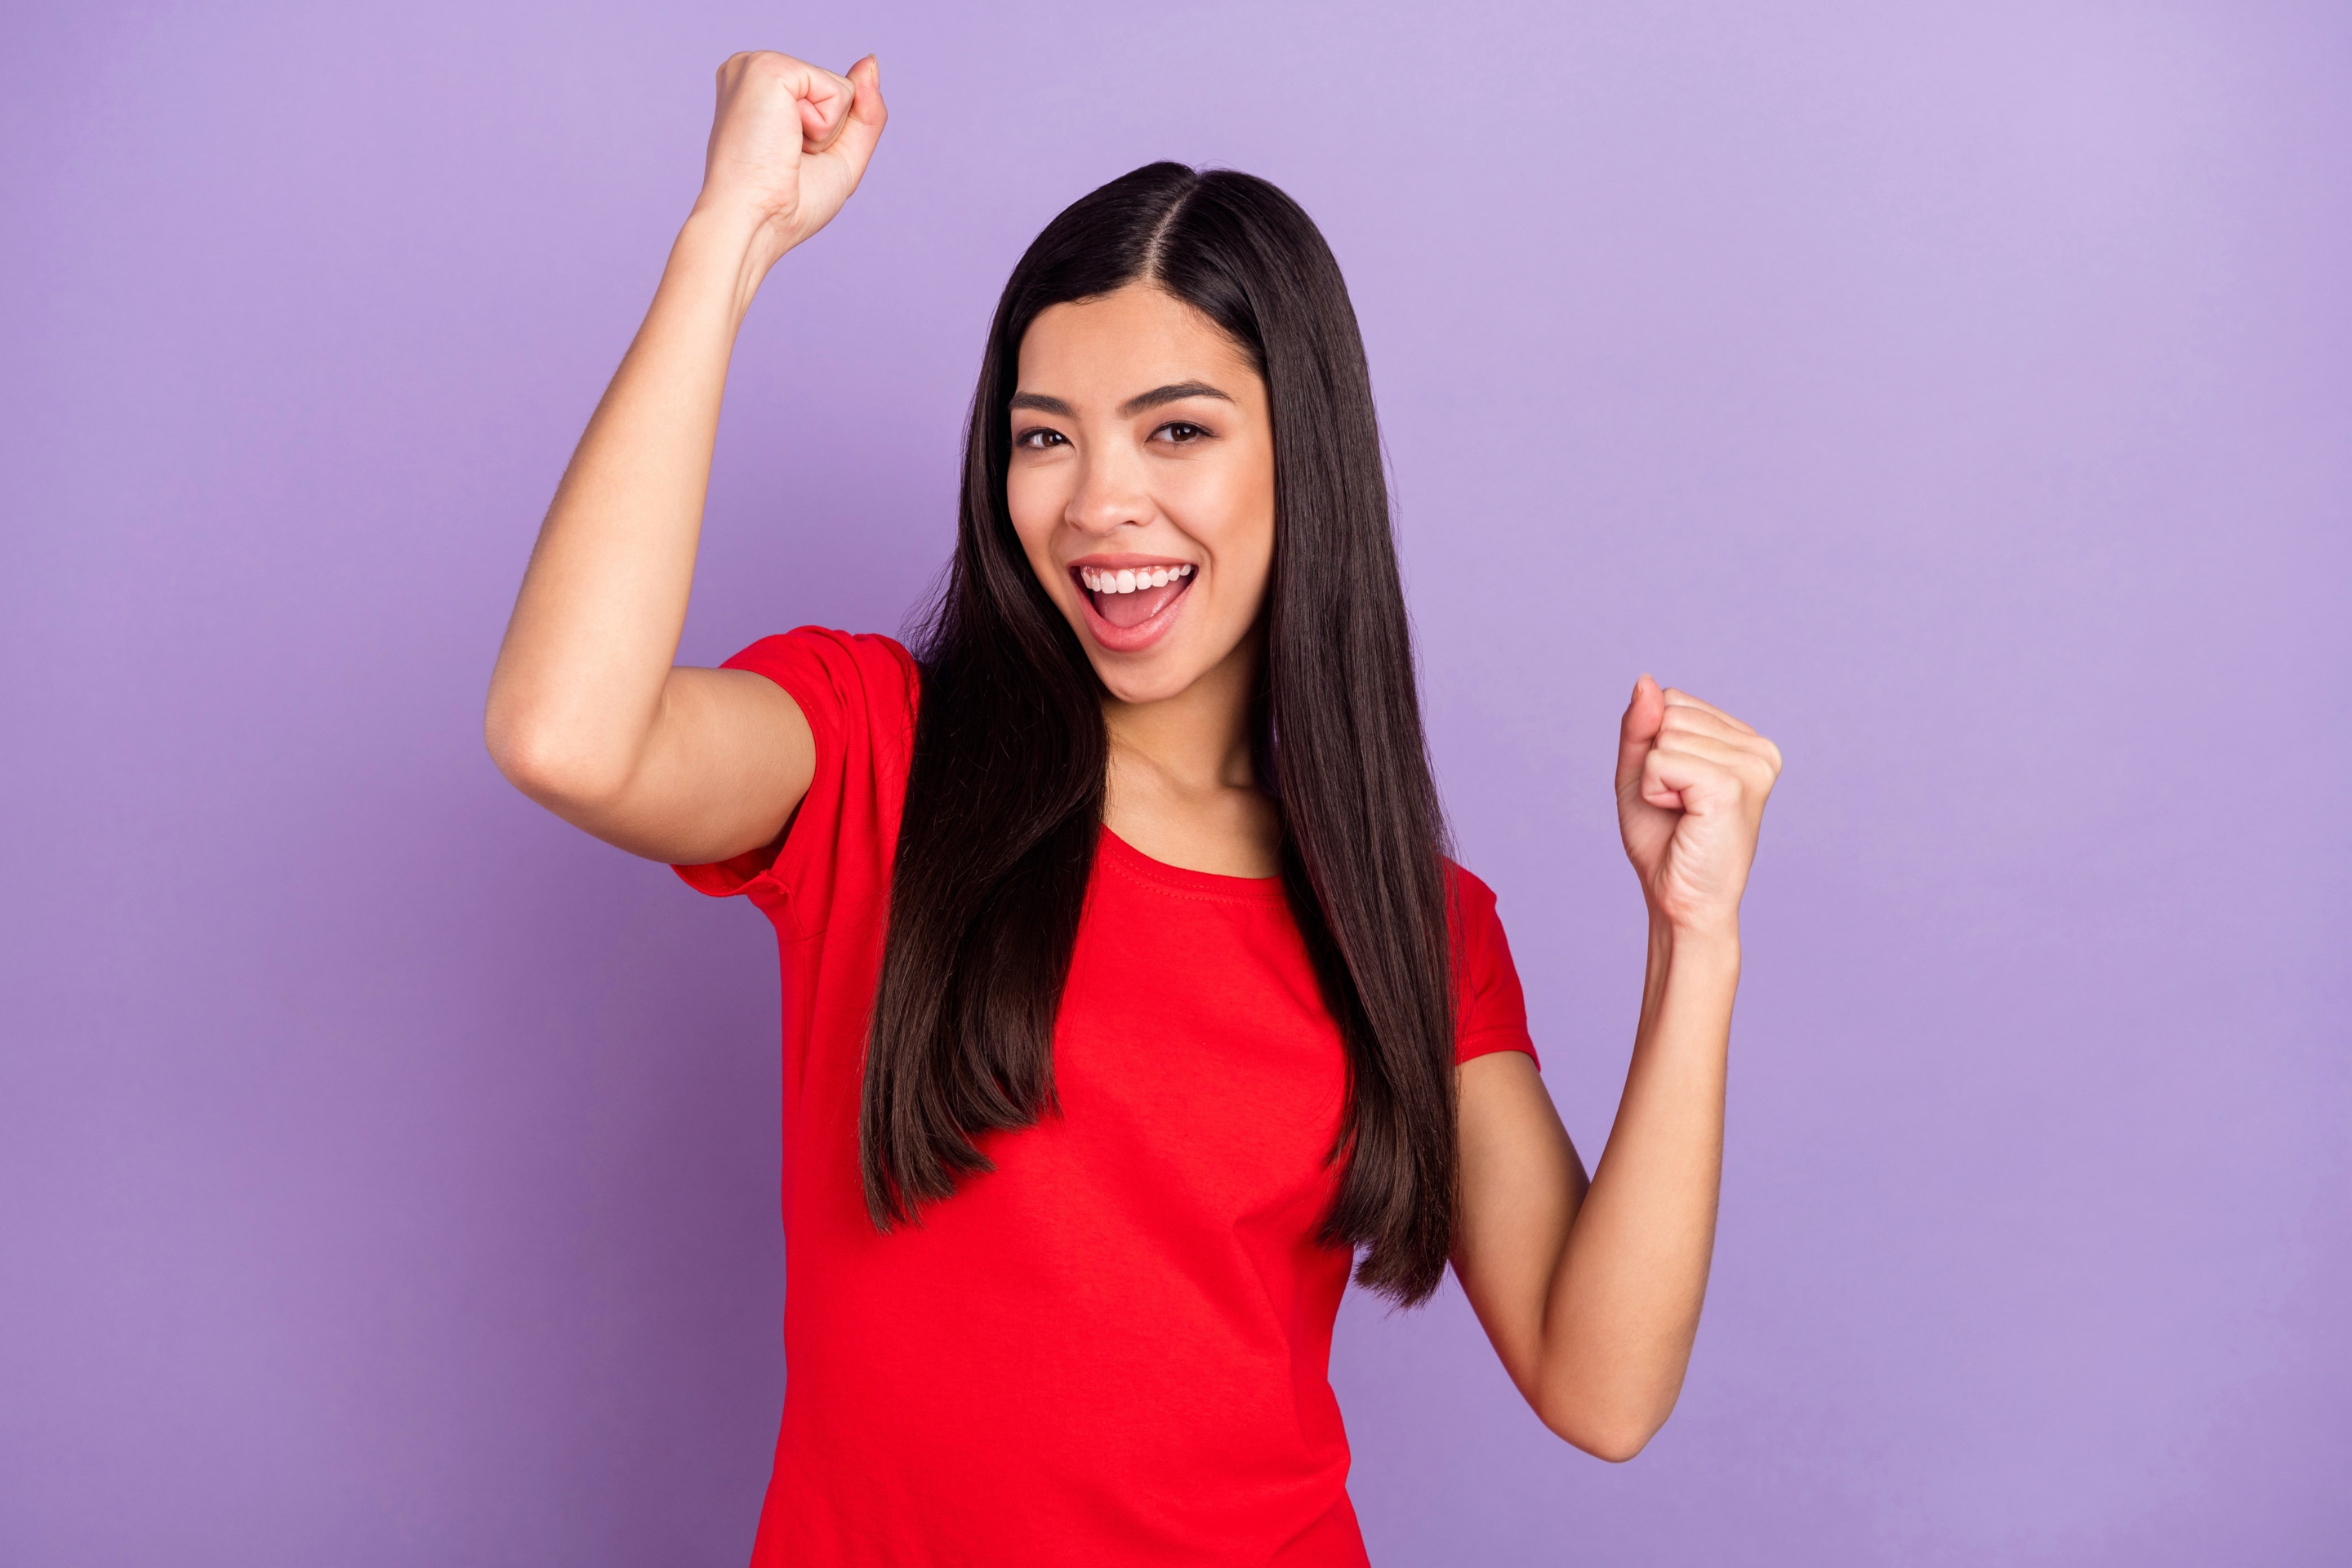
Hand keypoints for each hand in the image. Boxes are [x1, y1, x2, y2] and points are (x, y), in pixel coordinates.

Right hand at [696, 51, 886, 263]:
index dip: (828, 140)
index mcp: (759, 90)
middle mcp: (752, 69)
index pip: (828, 100)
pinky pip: (838, 91)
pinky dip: (825, 126)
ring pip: (843, 90)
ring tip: (784, 149)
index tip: (787, 161)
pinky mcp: (768, 67)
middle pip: (840, 91)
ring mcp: (757, 64)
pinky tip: (786, 138)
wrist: (754, 223)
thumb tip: (871, 62)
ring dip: (827, 133)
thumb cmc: (786, 205)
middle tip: (788, 158)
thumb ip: (864, 111)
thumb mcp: (840, 157)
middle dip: (831, 135)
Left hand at [1613, 675, 1781, 936]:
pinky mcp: (1734, 785)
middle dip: (1654, 762)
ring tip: (1684, 814)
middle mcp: (1758, 748)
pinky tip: (1685, 819)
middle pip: (1668, 713)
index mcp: (1744, 740)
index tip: (1676, 789)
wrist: (1680, 901)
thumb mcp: (1640, 773)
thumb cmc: (1665, 843)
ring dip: (1655, 780)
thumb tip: (1646, 681)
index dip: (1654, 746)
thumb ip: (1640, 725)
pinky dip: (1655, 792)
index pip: (1672, 701)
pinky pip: (1661, 762)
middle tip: (1679, 807)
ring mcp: (1752, 765)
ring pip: (1663, 736)